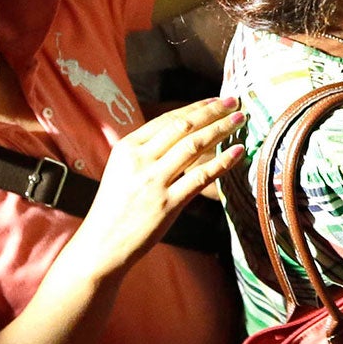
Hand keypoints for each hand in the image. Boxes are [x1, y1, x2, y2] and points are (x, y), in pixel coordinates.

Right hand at [68, 97, 243, 276]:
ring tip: (240, 120)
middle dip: (212, 111)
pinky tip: (237, 152)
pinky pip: (201, 177)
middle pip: (183, 127)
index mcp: (128, 147)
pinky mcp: (167, 203)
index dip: (195, 108)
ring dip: (220, 129)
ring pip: (194, 146)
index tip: (216, 100)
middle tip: (235, 102)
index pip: (168, 119)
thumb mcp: (123, 170)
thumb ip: (147, 152)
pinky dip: (222, 162)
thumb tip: (180, 134)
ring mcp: (154, 181)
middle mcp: (140, 159)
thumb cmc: (115, 207)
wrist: (102, 243)